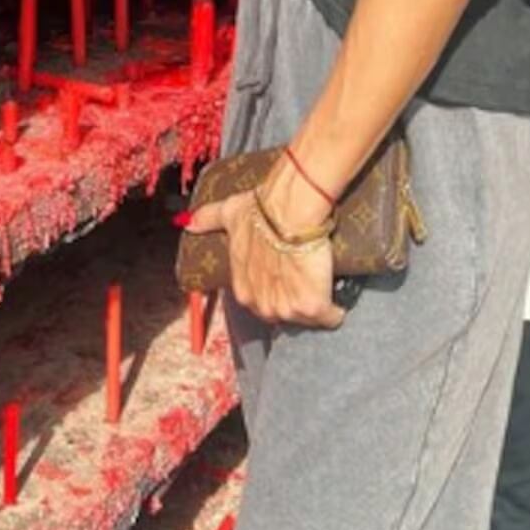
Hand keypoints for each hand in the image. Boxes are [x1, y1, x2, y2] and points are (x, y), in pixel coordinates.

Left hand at [183, 189, 344, 329]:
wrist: (290, 210)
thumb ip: (209, 219)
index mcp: (244, 290)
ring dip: (316, 308)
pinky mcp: (313, 307)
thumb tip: (189, 222)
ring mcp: (288, 309)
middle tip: (307, 283)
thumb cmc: (262, 212)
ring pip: (306, 319)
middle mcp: (263, 305)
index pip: (262, 304)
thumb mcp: (230, 215)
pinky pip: (330, 318)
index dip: (277, 292)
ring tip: (324, 289)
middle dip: (295, 302)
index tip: (287, 281)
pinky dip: (336, 311)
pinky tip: (340, 302)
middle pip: (284, 315)